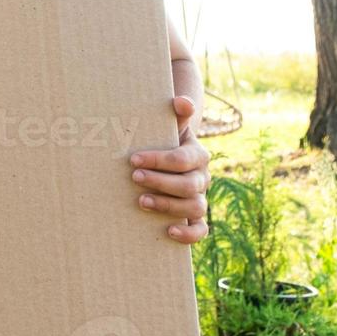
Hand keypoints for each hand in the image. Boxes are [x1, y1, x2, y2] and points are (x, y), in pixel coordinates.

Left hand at [129, 95, 210, 243]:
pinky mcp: (196, 217)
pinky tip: (168, 231)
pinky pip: (201, 230)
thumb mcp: (169, 124)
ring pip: (195, 207)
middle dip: (160, 182)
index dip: (159, 160)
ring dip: (168, 205)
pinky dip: (189, 234)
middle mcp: (202, 177)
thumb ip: (177, 112)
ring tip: (141, 201)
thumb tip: (181, 101)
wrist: (169, 156)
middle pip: (188, 185)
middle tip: (134, 177)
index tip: (133, 160)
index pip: (183, 159)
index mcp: (198, 154)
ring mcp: (200, 198)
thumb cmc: (163, 139)